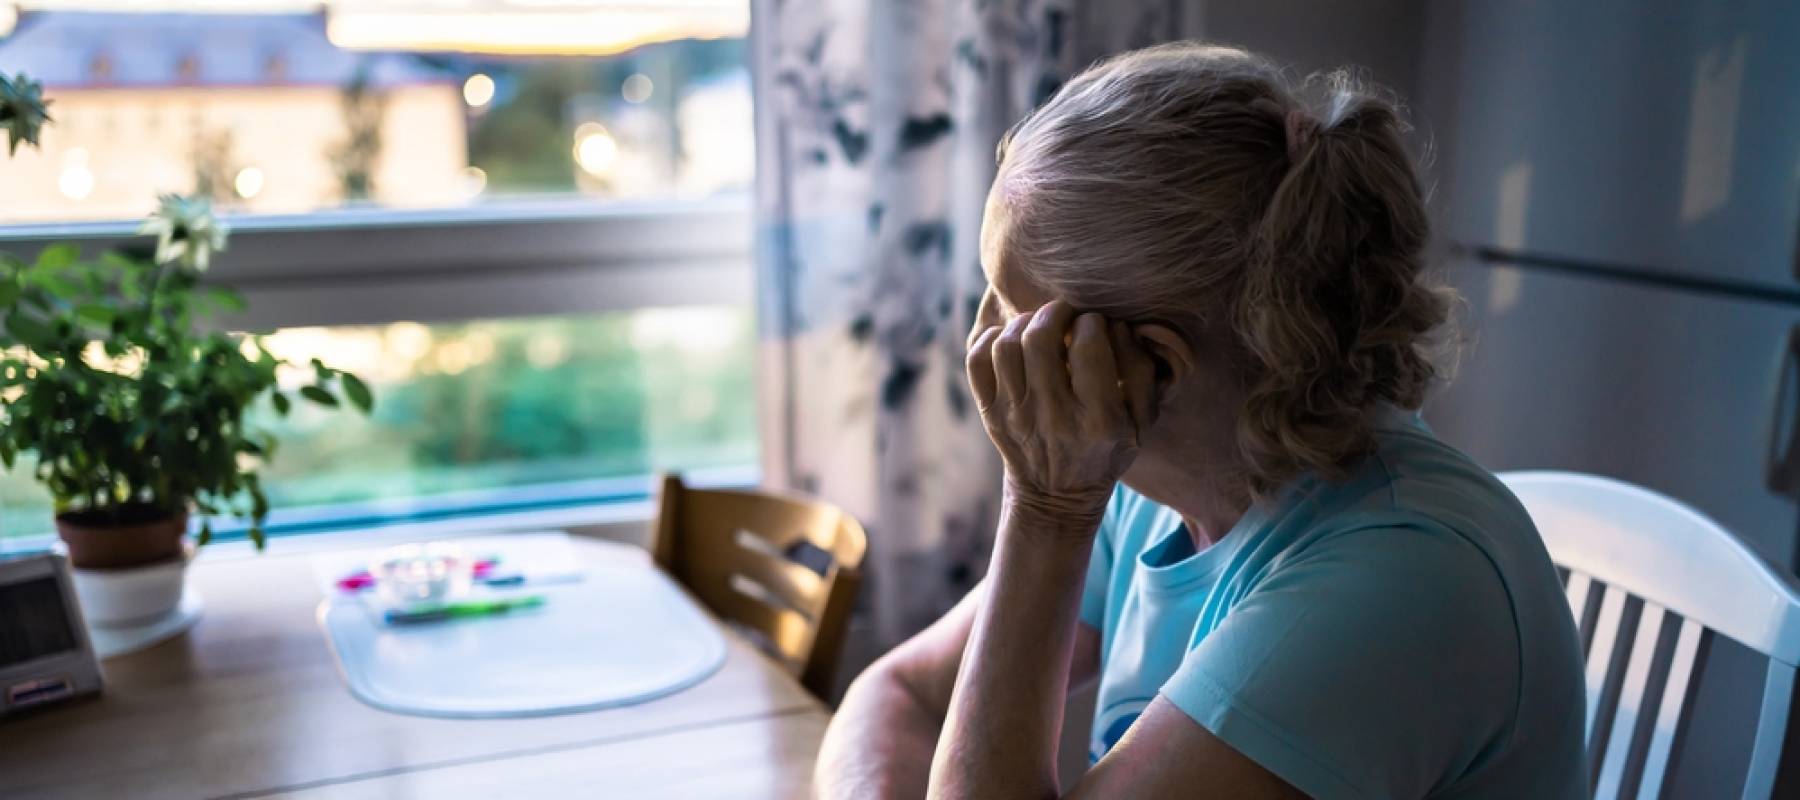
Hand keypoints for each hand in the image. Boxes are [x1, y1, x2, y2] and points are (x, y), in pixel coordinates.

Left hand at [966, 300, 1156, 528]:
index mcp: (1098, 419)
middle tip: (1066, 314)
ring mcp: (1015, 415)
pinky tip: (1014, 340)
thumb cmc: (1106, 450)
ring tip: (1040, 324)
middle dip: (1056, 313)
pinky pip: (978, 361)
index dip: (1093, 322)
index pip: (1089, 347)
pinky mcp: (991, 413)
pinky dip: (992, 339)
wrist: (1056, 496)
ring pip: (1006, 345)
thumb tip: (1118, 326)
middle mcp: (1052, 416)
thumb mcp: (1142, 422)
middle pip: (1040, 339)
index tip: (1096, 325)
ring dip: (1025, 322)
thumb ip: (1141, 371)